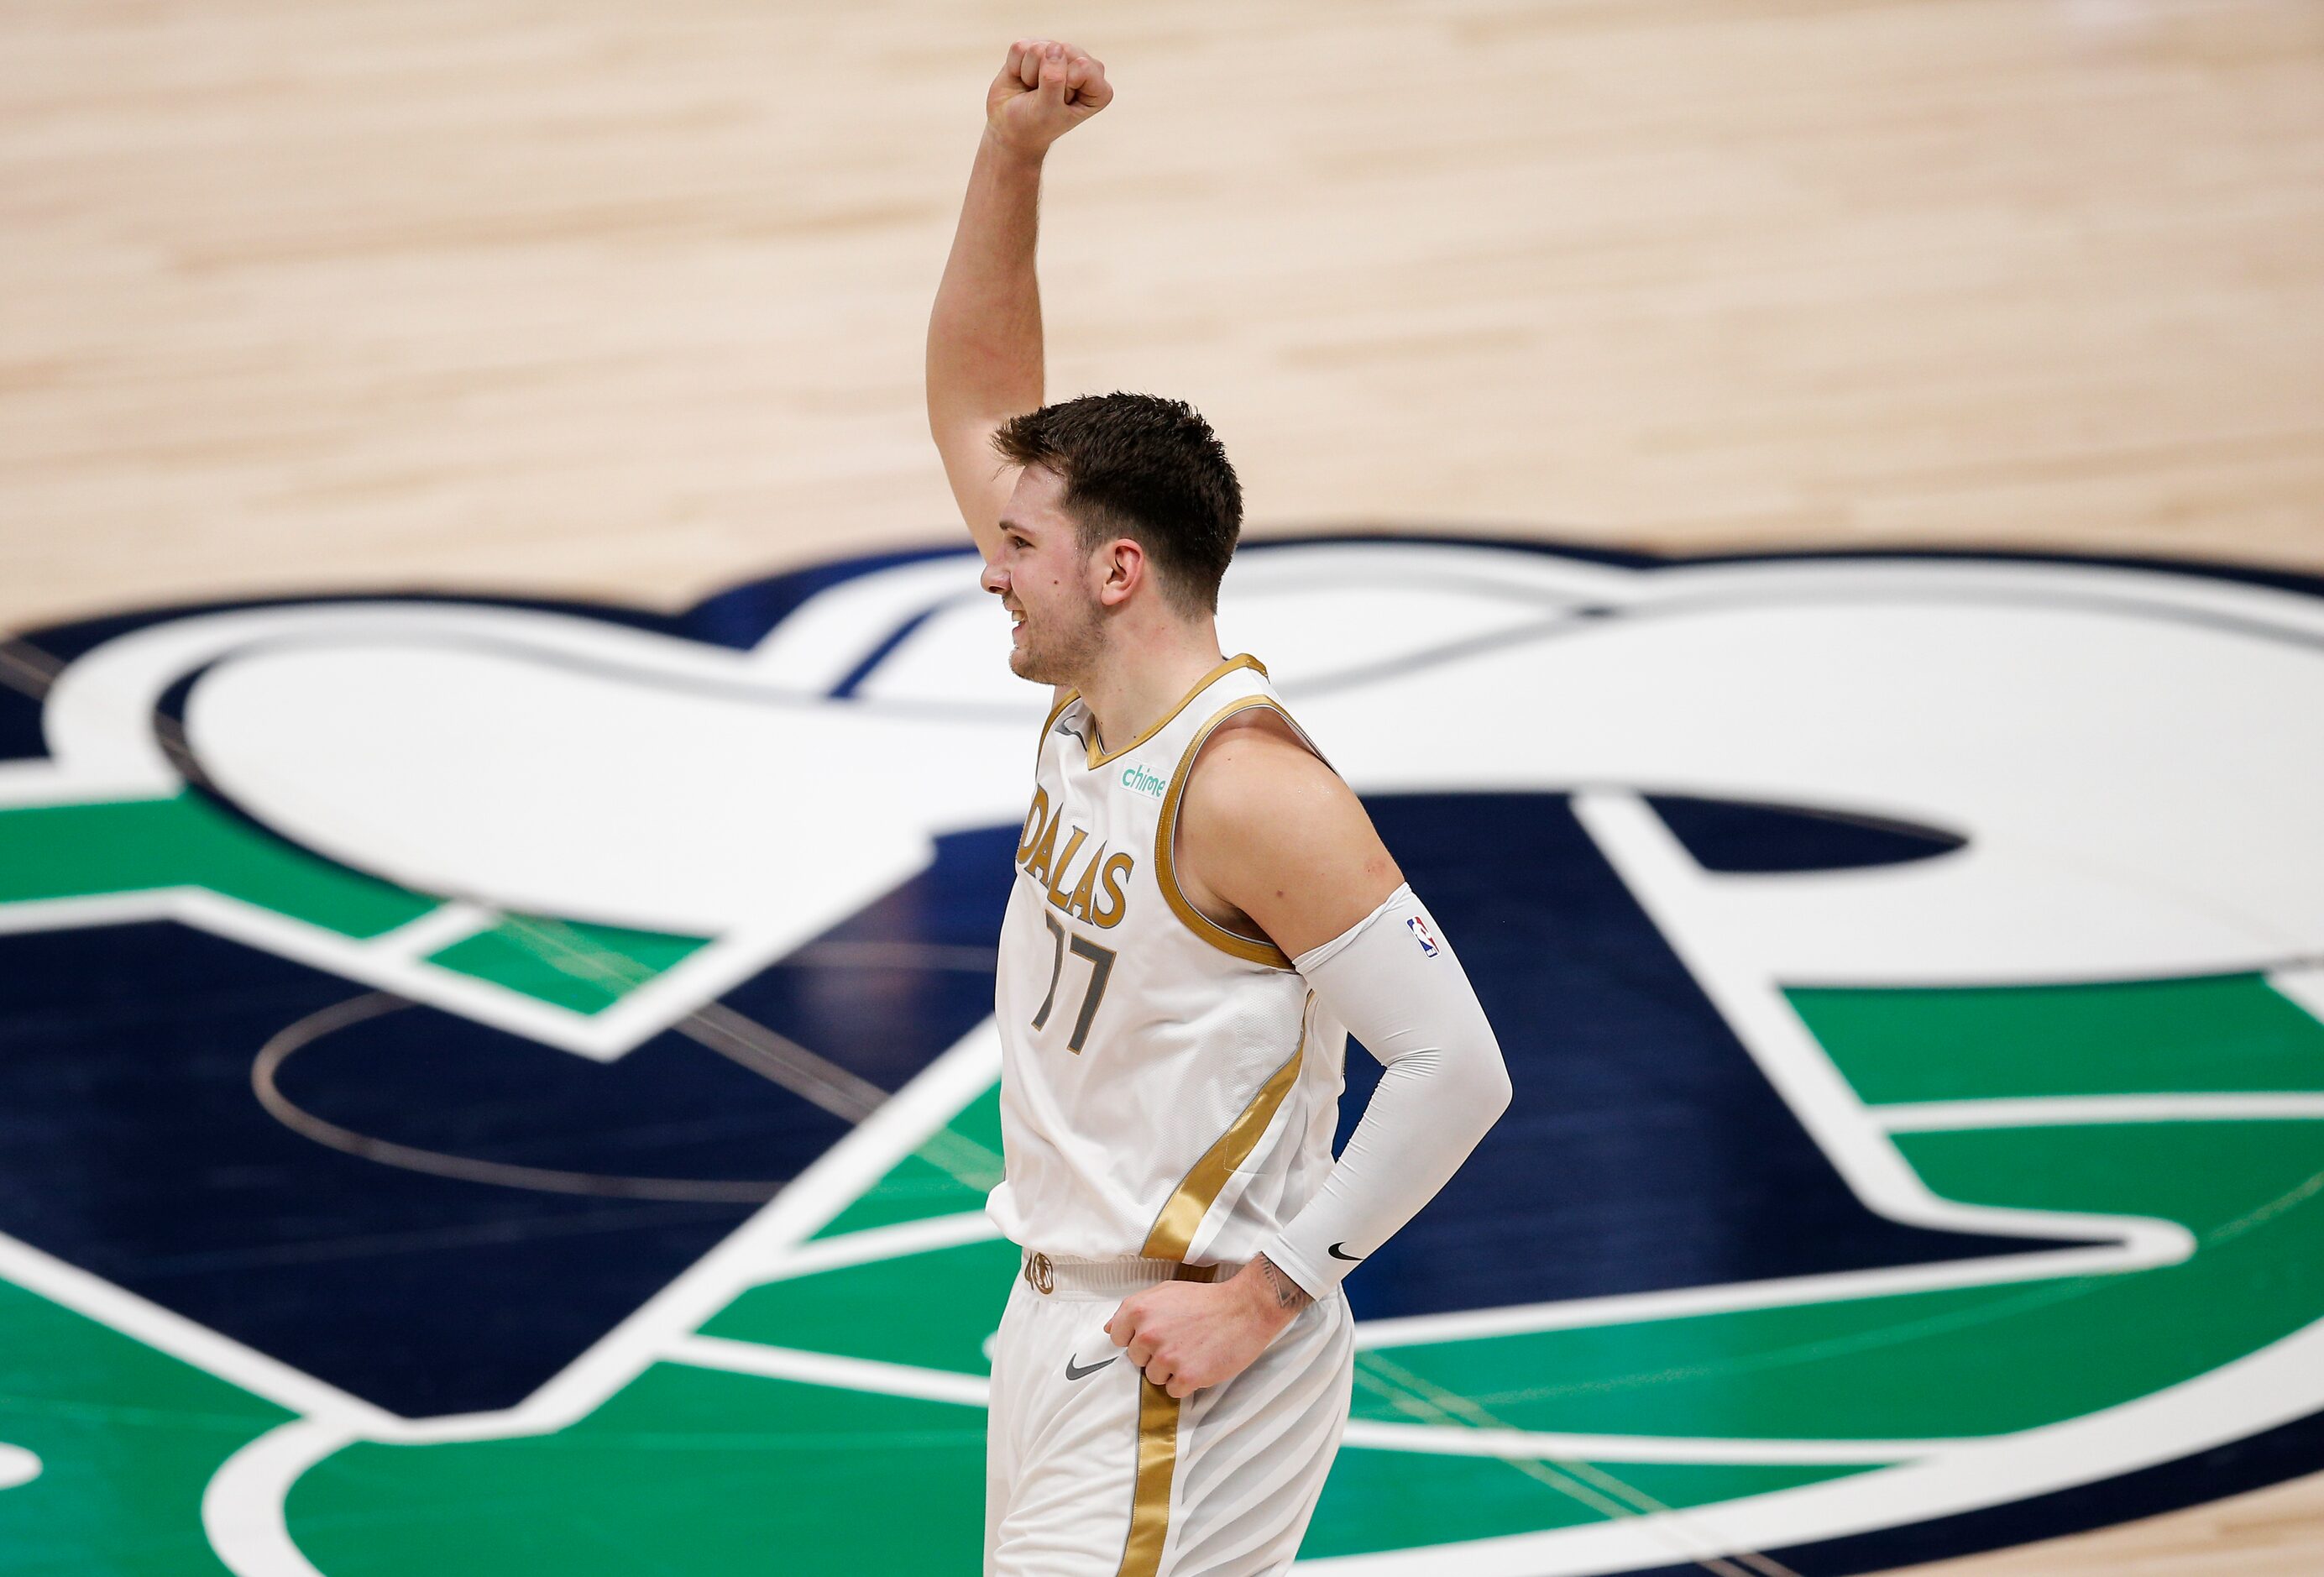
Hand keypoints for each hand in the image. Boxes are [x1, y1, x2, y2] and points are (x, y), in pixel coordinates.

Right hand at [986, 38, 1111, 158]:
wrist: (1010, 128)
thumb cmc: (1035, 125)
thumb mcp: (1048, 111)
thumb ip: (1054, 81)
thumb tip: (1054, 47)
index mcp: (1098, 88)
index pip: (1082, 67)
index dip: (1063, 87)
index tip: (1057, 106)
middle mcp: (1083, 66)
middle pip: (1062, 51)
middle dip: (1044, 78)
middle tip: (1043, 98)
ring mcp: (1060, 54)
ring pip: (1039, 48)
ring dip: (1029, 74)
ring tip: (1033, 91)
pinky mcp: (1036, 45)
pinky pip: (1020, 48)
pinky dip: (1015, 67)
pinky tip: (1022, 80)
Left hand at [1104, 1264, 1302, 1398]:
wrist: (1245, 1309)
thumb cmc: (1206, 1300)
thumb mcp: (1165, 1292)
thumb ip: (1133, 1309)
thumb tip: (1110, 1329)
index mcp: (1139, 1310)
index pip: (1118, 1338)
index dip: (1137, 1338)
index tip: (1155, 1335)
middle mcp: (1148, 1334)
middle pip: (1137, 1360)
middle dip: (1155, 1354)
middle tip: (1180, 1341)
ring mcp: (1167, 1358)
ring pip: (1154, 1378)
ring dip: (1171, 1370)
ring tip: (1192, 1351)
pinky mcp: (1187, 1377)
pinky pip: (1173, 1391)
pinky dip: (1186, 1383)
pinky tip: (1200, 1364)